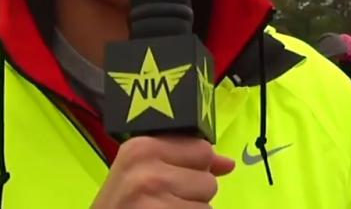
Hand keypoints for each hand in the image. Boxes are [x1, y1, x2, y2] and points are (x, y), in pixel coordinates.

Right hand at [91, 136, 234, 207]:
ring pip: (207, 206)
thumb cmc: (122, 203)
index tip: (173, 178)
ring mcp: (156, 200)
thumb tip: (228, 163)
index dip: (193, 168)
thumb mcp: (141, 173)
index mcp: (141, 148)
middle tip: (162, 201)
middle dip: (193, 194)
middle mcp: (148, 172)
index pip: (202, 149)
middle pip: (208, 180)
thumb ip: (183, 160)